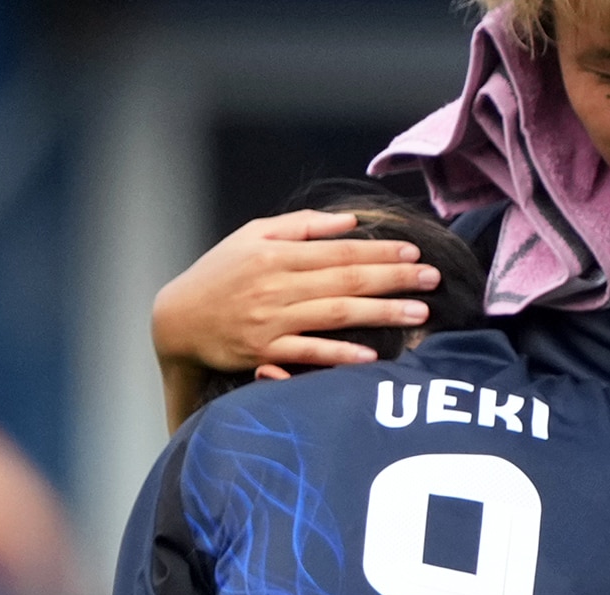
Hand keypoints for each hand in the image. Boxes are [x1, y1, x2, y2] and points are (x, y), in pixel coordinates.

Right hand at [152, 209, 442, 379]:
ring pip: (334, 314)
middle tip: (432, 279)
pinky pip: (307, 354)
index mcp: (277, 253)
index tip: (413, 252)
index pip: (339, 251)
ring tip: (417, 314)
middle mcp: (276, 285)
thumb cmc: (219, 273)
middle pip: (345, 280)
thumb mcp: (253, 234)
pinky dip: (338, 355)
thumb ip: (302, 225)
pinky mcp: (262, 353)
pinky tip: (369, 356)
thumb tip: (351, 223)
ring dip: (379, 313)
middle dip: (393, 279)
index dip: (379, 252)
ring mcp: (270, 321)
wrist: (177, 319)